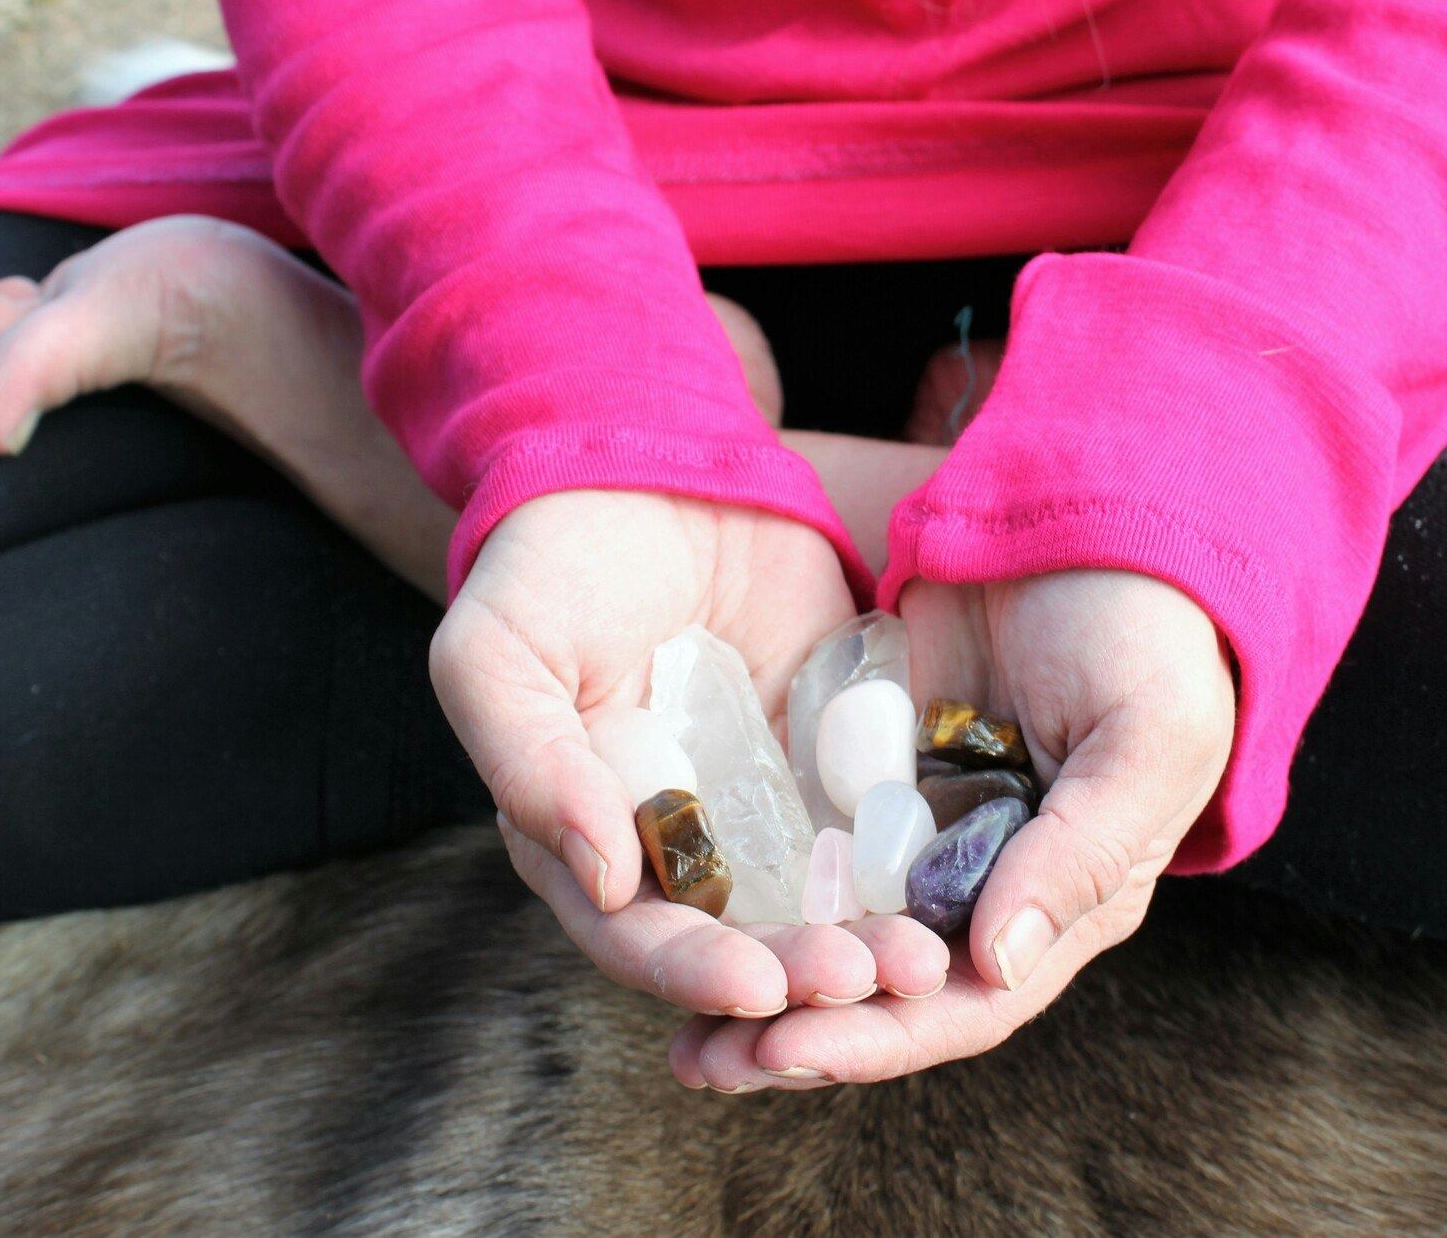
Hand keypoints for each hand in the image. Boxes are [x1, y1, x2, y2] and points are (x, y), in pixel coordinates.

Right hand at [440, 491, 953, 1024]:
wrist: (650, 460)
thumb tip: (603, 881)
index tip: (757, 986)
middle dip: (797, 973)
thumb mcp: (498, 653)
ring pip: (813, 904)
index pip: (634, 936)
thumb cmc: (550, 563)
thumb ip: (530, 764)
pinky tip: (948, 889)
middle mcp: (673, 847)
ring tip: (918, 960)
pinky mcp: (827, 763)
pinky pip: (870, 828)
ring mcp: (756, 808)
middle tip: (866, 978)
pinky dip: (904, 869)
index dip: (692, 971)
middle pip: (737, 941)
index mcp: (578, 840)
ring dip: (863, 943)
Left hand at [669, 568, 1234, 1088]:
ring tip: (679, 1033)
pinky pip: (807, 849)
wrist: (1091, 508)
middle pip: (887, 990)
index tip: (785, 1052)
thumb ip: (1081, 853)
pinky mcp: (871, 774)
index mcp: (1071, 898)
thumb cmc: (1150, 630)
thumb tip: (995, 964)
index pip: (971, 1000)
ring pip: (837, 935)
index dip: (881, 1038)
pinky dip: (756, 895)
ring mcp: (925, 832)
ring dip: (764, 986)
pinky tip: (686, 918)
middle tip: (703, 1064)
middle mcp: (993, 886)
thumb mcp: (1147, 738)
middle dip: (799, 1033)